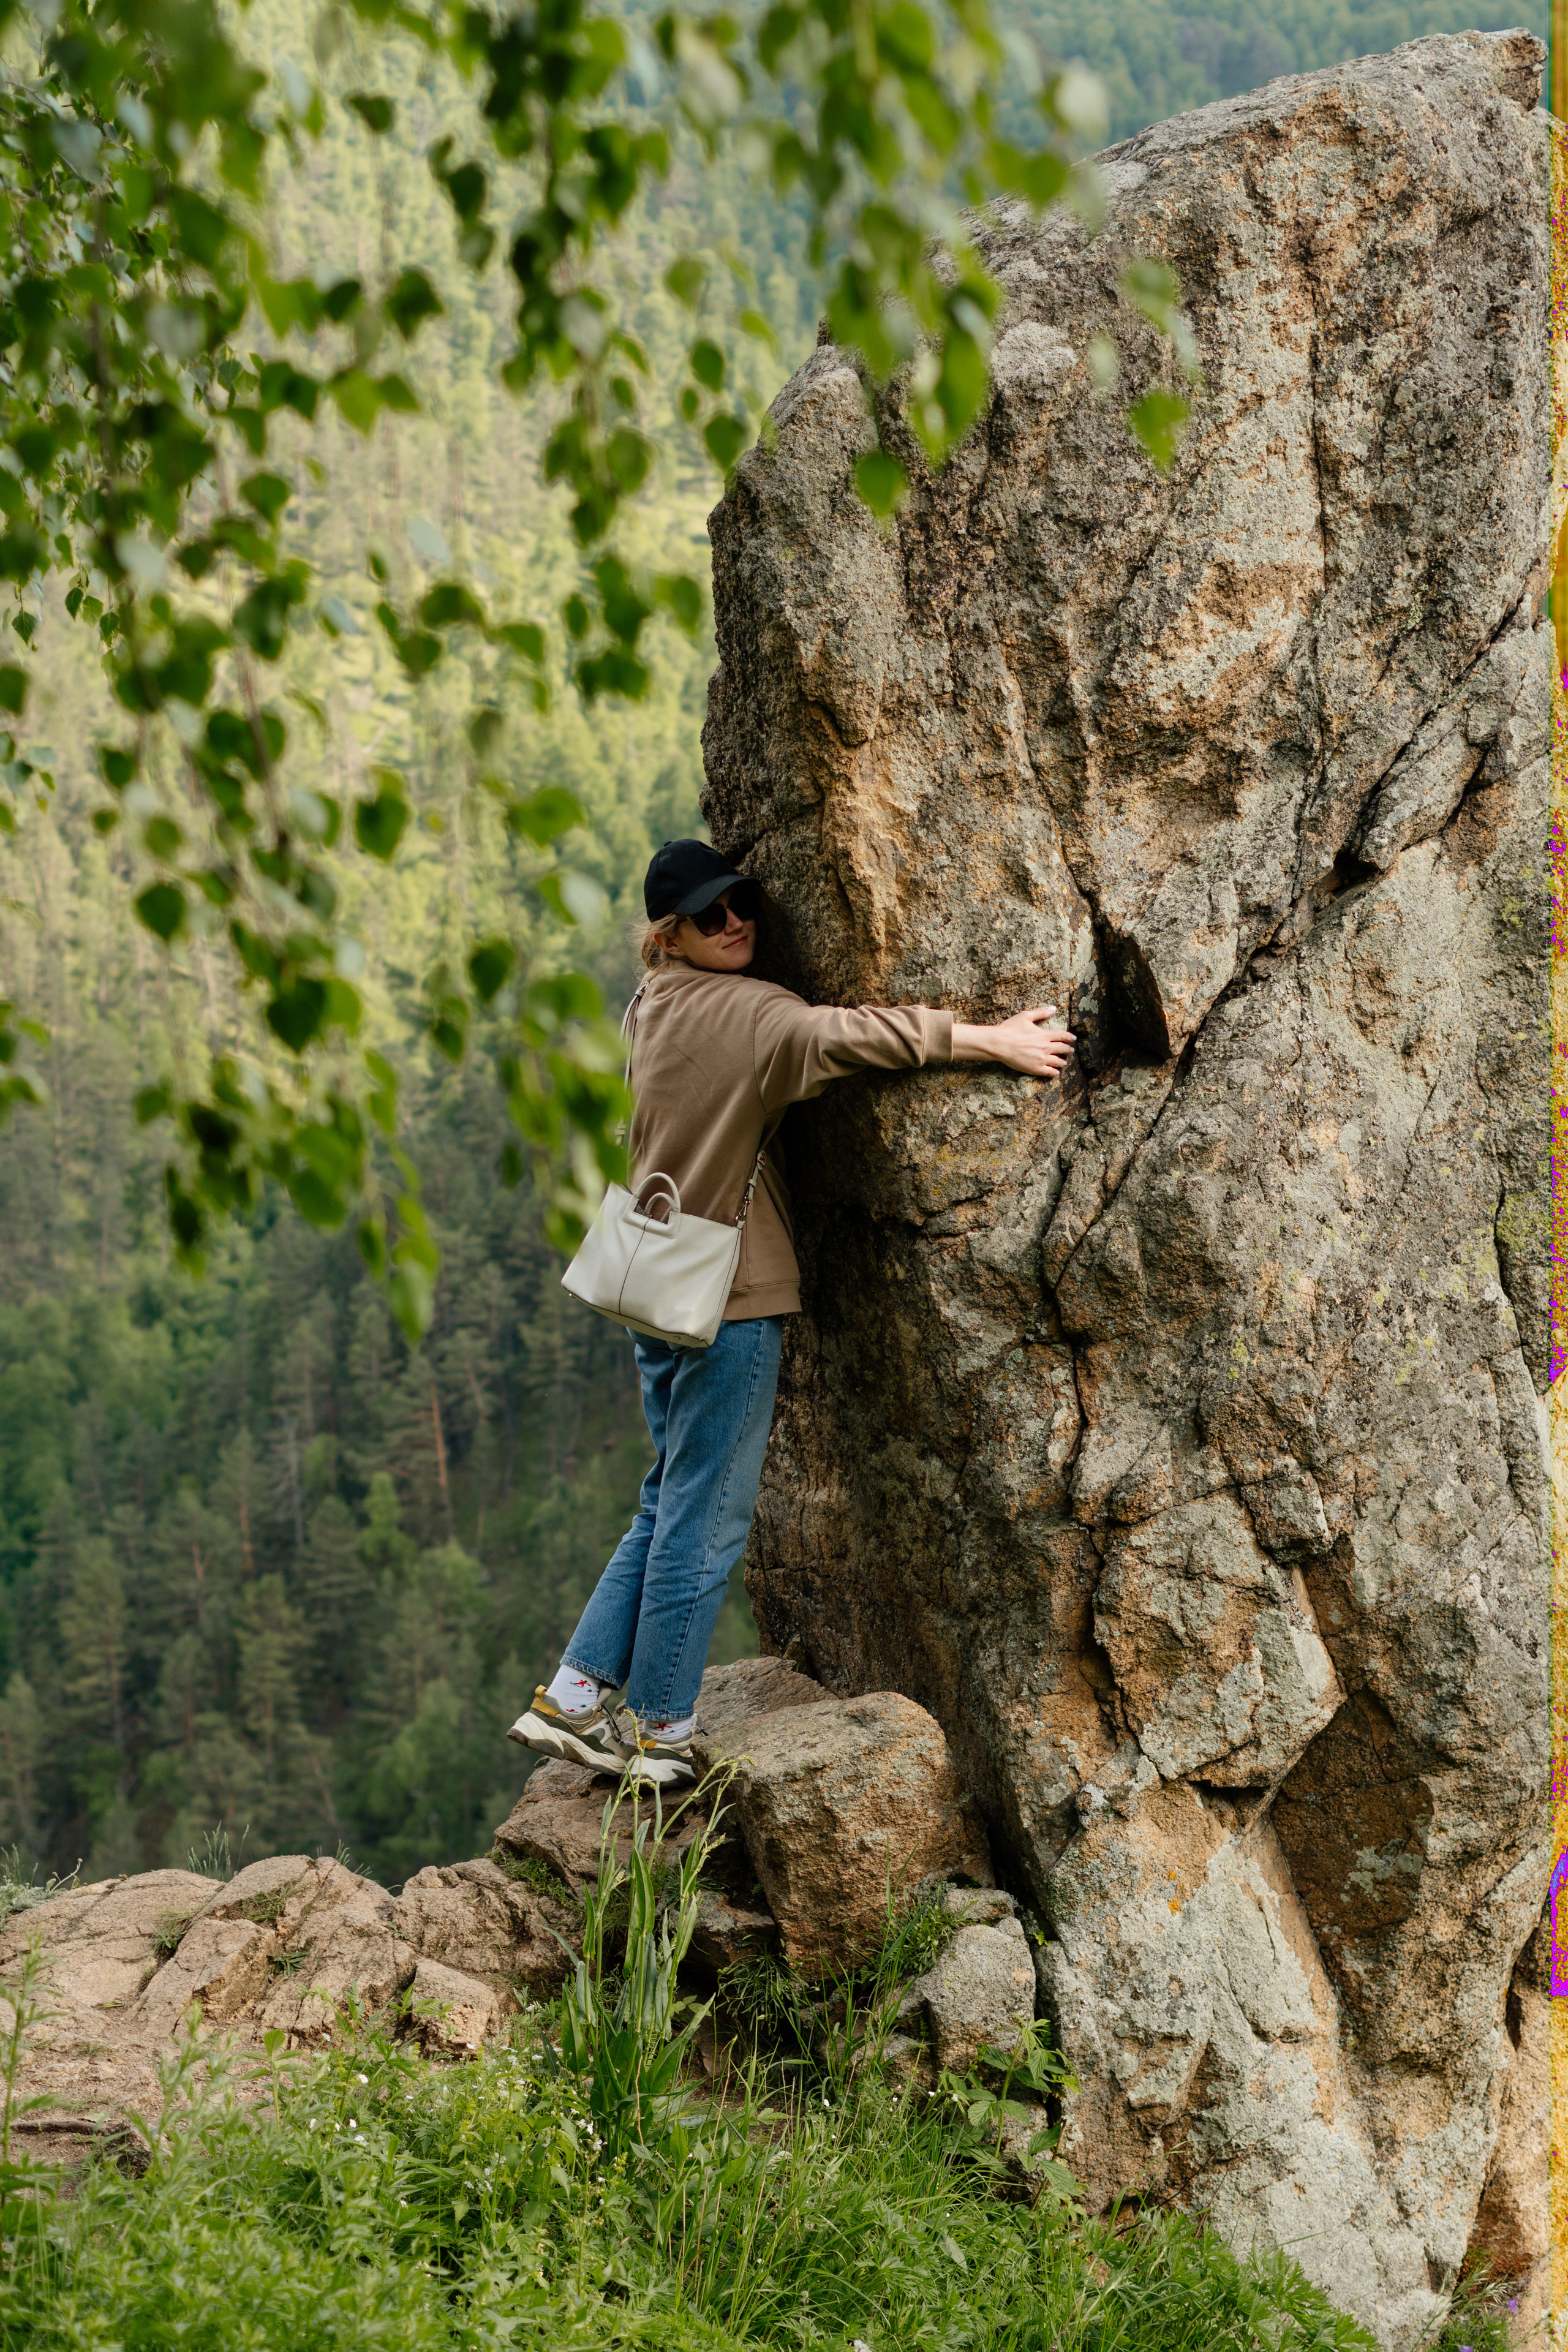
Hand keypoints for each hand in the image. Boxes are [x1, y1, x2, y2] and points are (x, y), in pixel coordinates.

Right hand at [951, 1004, 1076, 1077]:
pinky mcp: (1035, 1068)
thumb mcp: (1025, 1016)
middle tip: (1071, 1050)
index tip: (1073, 1039)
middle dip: (1068, 1050)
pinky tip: (1055, 1072)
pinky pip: (1048, 1072)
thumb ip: (1040, 1012)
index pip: (1062, 1036)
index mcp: (1044, 1035)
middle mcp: (1045, 1047)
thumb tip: (1053, 1008)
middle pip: (1062, 1049)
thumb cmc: (1010, 1029)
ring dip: (1062, 1062)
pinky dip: (1054, 1072)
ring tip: (1064, 1062)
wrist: (999, 1044)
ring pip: (1057, 1061)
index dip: (1069, 1037)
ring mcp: (1041, 1059)